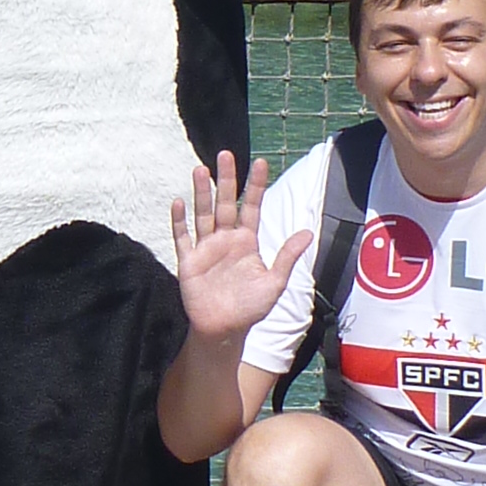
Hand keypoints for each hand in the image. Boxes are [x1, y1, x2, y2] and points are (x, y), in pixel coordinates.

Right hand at [168, 150, 313, 345]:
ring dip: (201, 193)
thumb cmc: (251, 308)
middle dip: (226, 179)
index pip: (252, 207)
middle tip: (225, 154)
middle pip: (225, 203)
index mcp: (247, 241)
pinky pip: (182, 238)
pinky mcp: (189, 262)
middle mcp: (225, 239)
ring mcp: (205, 249)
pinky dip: (179, 222)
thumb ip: (286, 256)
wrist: (224, 330)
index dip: (255, 186)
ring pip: (203, 214)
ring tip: (200, 170)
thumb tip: (306, 232)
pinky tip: (178, 203)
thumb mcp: (274, 283)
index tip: (260, 162)